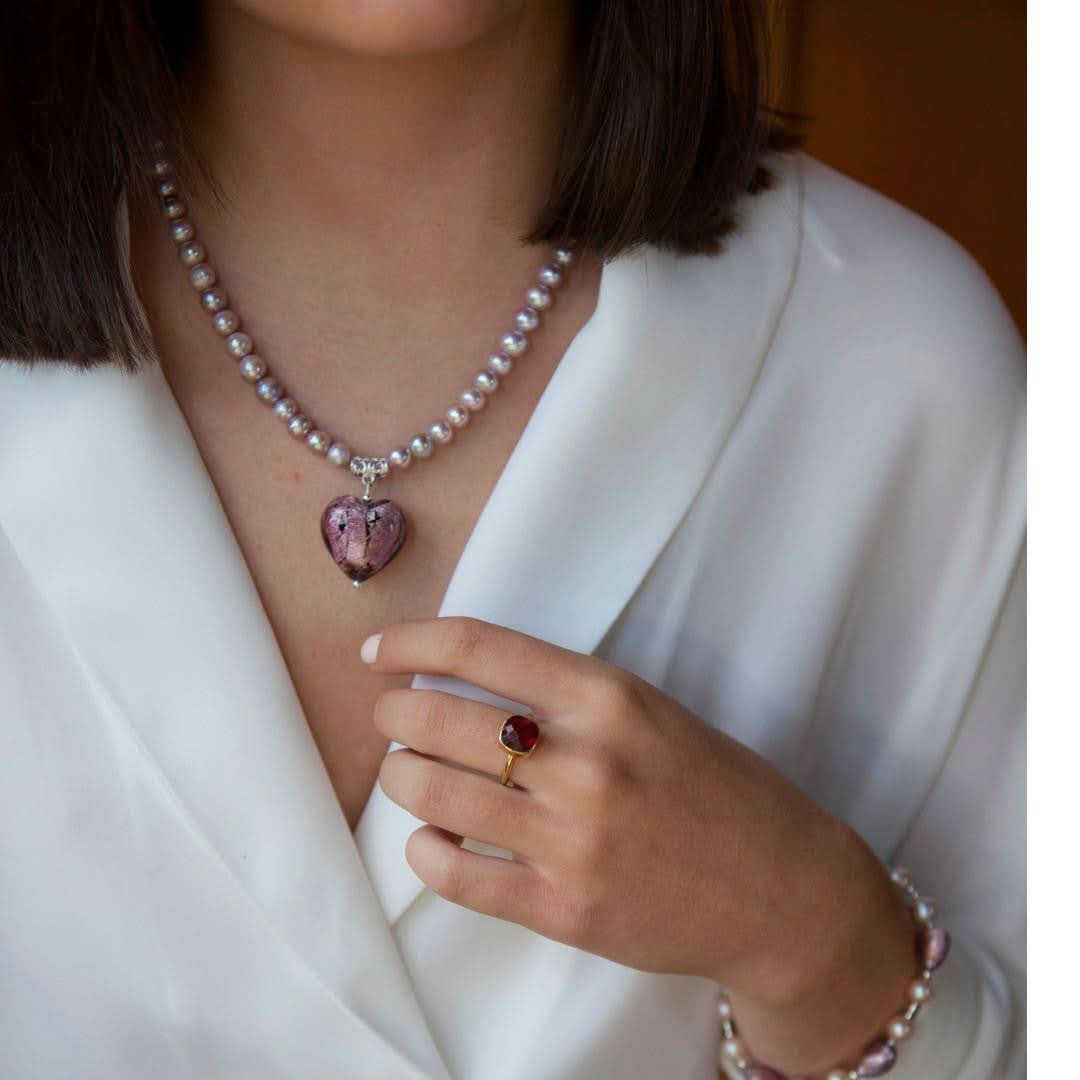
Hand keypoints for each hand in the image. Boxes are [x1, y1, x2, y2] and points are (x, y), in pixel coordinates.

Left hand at [365, 616, 911, 1023]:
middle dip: (395, 712)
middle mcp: (586, 762)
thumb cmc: (714, 786)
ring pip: (436, 794)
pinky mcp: (565, 910)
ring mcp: (573, 840)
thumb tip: (461, 684)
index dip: (411, 641)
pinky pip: (458, 876)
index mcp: (609, 697)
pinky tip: (428, 838)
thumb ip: (564, 696)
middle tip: (390, 715)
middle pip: (441, 719)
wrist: (780, 889)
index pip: (479, 646)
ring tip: (403, 770)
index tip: (377, 650)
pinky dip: (425, 851)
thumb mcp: (648, 712)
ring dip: (400, 776)